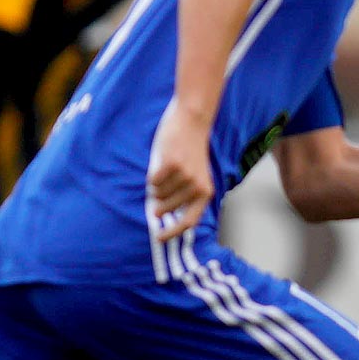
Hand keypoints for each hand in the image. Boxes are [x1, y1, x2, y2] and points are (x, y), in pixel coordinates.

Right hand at [147, 106, 213, 239]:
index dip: (173, 233)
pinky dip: (153, 173)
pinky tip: (163, 161)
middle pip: (167, 208)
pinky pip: (152, 180)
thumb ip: (182, 196)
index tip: (159, 238)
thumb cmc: (190, 150)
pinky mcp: (171, 164)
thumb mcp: (193, 176)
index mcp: (205, 192)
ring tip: (167, 169)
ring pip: (158, 193)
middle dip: (158, 204)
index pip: (188, 221)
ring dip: (156, 185)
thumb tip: (160, 217)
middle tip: (158, 191)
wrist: (192, 121)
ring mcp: (185, 176)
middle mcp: (197, 187)